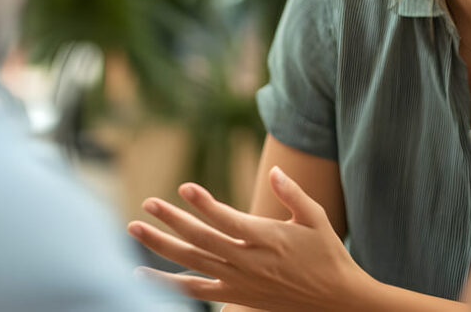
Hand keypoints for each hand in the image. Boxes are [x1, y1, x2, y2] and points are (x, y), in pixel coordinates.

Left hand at [128, 166, 372, 311]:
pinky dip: (167, 283)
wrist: (336, 300)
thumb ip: (293, 194)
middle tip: (148, 203)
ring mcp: (240, 280)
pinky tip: (143, 274)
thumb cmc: (327, 254)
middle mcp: (249, 261)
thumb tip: (275, 171)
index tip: (184, 187)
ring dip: (161, 246)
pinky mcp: (236, 294)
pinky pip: (196, 289)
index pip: (228, 220)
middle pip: (202, 240)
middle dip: (172, 220)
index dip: (205, 204)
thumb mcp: (316, 219)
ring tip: (135, 229)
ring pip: (192, 263)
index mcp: (268, 238)